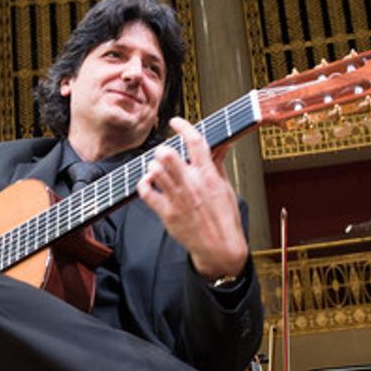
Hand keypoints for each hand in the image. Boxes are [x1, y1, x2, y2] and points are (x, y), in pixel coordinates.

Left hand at [137, 118, 247, 281]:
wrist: (220, 247)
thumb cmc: (225, 219)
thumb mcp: (226, 187)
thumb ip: (218, 164)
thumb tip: (220, 146)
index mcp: (208, 175)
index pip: (195, 141)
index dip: (182, 126)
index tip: (175, 122)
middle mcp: (191, 184)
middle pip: (168, 153)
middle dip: (164, 149)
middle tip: (165, 154)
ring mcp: (177, 198)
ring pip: (155, 170)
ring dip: (154, 166)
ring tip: (158, 170)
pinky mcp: (166, 213)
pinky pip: (145, 192)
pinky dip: (144, 184)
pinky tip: (149, 183)